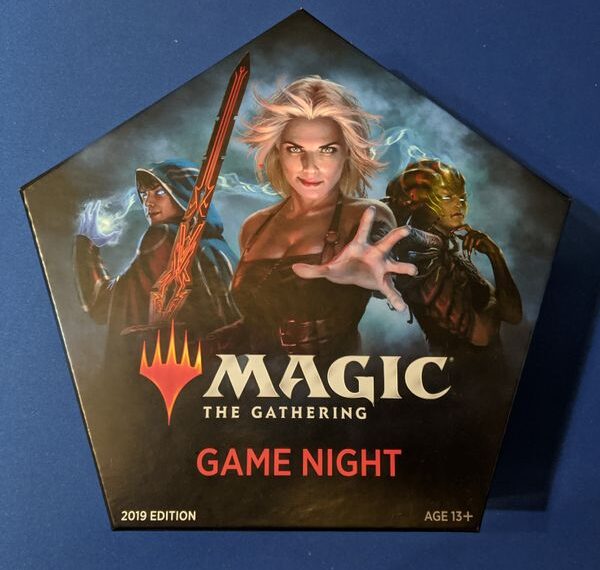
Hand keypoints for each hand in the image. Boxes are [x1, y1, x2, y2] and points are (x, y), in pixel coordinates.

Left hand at [77, 200, 122, 246]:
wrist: (83, 245)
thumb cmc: (94, 242)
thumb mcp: (105, 239)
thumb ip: (112, 235)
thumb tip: (118, 231)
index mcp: (93, 222)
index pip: (95, 212)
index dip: (97, 206)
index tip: (98, 201)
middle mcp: (87, 221)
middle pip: (89, 211)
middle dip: (91, 206)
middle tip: (93, 202)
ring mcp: (83, 224)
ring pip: (84, 214)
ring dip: (87, 210)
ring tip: (88, 208)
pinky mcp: (80, 226)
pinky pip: (82, 219)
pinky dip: (84, 216)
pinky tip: (84, 216)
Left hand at [292, 206, 417, 310]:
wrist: (350, 276)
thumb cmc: (340, 266)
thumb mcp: (326, 269)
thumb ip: (312, 269)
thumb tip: (293, 268)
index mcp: (359, 246)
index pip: (362, 230)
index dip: (366, 219)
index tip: (371, 208)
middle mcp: (374, 253)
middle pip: (387, 242)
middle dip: (396, 235)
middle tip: (406, 229)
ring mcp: (381, 267)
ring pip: (395, 265)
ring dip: (404, 267)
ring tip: (413, 270)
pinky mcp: (382, 282)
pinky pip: (391, 291)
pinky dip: (397, 299)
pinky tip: (402, 309)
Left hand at [454, 225, 497, 257]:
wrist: (491, 250)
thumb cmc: (481, 247)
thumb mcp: (471, 243)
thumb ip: (466, 239)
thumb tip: (458, 236)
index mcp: (473, 232)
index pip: (465, 227)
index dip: (458, 228)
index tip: (451, 231)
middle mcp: (476, 232)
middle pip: (467, 232)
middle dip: (463, 237)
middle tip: (459, 242)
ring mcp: (481, 234)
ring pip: (471, 237)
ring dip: (469, 246)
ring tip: (468, 253)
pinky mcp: (485, 237)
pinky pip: (478, 239)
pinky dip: (475, 244)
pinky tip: (475, 248)